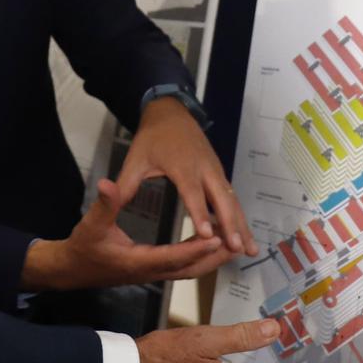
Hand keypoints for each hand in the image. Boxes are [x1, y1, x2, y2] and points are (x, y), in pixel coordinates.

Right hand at [22, 179, 231, 290]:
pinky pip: (184, 267)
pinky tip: (210, 243)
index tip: (215, 237)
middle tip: (237, 243)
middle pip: (190, 269)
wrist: (73, 269)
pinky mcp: (154, 270)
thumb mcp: (91, 224)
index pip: (173, 256)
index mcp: (139, 261)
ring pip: (190, 270)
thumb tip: (108, 183)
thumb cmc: (83, 247)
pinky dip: (201, 257)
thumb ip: (104, 204)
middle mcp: (151, 271)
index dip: (195, 247)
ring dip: (212, 258)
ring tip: (232, 242)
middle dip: (214, 257)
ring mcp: (154, 273)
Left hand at [118, 97, 256, 256]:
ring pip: (231, 200)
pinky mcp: (219, 173)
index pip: (192, 192)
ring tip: (251, 250)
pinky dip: (239, 216)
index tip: (206, 235)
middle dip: (230, 224)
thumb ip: (126, 183)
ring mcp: (215, 170)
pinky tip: (244, 235)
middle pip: (220, 199)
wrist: (172, 113)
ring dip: (241, 224)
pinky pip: (231, 197)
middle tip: (237, 249)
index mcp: (182, 165)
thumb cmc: (152, 138)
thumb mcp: (135, 158)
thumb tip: (111, 201)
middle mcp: (204, 168)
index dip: (199, 213)